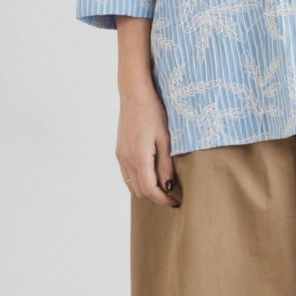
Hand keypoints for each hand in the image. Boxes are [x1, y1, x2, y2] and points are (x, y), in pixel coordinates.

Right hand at [116, 79, 178, 205]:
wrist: (134, 93)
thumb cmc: (153, 111)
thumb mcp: (166, 138)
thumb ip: (166, 165)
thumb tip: (167, 187)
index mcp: (139, 158)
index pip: (150, 190)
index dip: (163, 200)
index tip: (176, 202)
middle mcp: (126, 160)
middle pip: (140, 191)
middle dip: (156, 197)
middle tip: (172, 196)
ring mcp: (120, 156)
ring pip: (132, 185)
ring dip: (146, 190)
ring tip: (163, 187)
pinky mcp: (119, 151)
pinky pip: (127, 175)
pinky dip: (138, 181)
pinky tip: (151, 175)